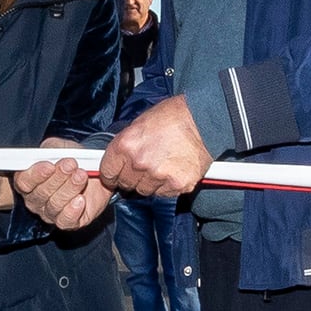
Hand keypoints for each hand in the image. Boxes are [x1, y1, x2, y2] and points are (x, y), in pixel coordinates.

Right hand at [16, 145, 110, 232]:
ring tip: (81, 175)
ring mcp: (50, 212)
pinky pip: (65, 221)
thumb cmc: (70, 159)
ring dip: (69, 189)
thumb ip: (52, 148)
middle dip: (58, 178)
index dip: (35, 174)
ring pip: (54, 205)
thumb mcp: (60, 147)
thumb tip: (51, 153)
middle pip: (40, 193)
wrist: (93, 171)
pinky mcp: (68, 221)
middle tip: (71, 164)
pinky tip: (80, 199)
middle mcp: (35, 199)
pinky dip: (73, 210)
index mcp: (28, 180)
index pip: (24, 181)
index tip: (50, 166)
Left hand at [95, 93, 211, 198]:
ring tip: (160, 165)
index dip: (111, 175)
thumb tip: (118, 160)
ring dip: (149, 182)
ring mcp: (158, 176)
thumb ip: (126, 145)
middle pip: (125, 184)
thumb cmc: (173, 117)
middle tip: (143, 166)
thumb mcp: (139, 124)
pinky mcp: (176, 185)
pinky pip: (163, 193)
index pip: (107, 173)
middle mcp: (140, 163)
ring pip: (144, 191)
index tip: (114, 176)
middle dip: (131, 178)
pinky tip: (172, 169)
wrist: (203, 120)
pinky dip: (166, 185)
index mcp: (126, 145)